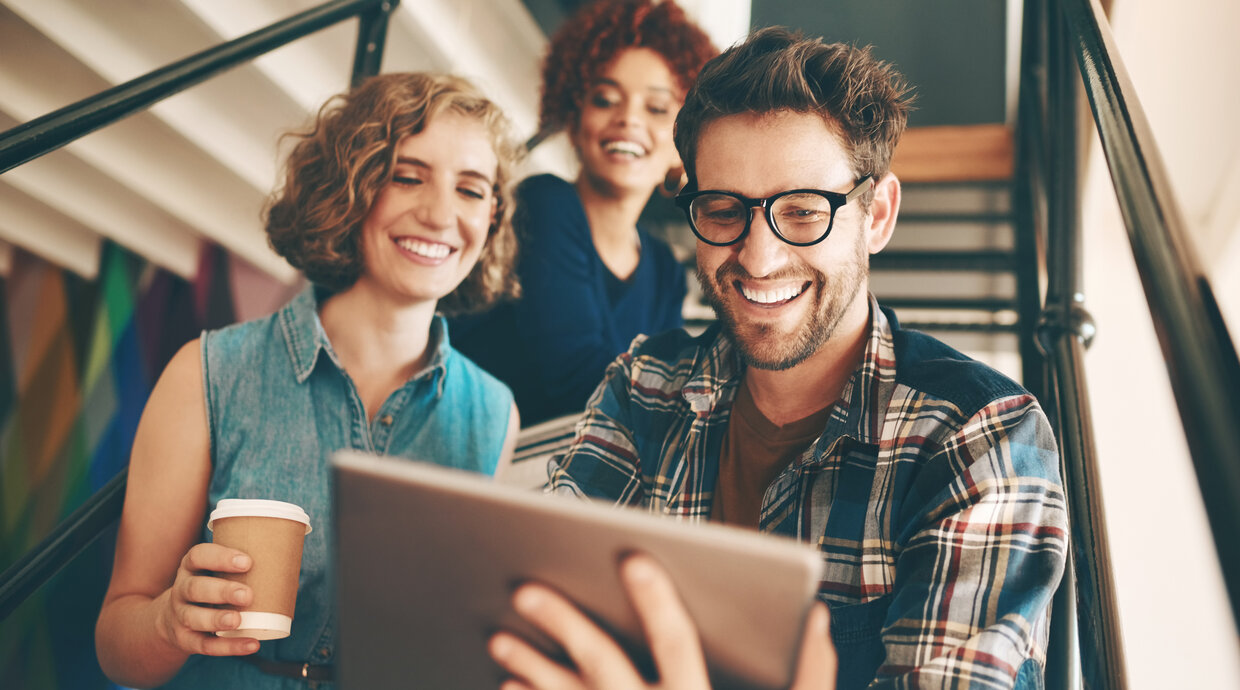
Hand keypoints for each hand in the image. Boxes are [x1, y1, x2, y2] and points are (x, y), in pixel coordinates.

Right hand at [154, 543, 258, 656]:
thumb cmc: (211, 587)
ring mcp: (180, 615)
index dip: (220, 557)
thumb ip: (247, 571)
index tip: (247, 562)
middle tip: (247, 594)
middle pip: (195, 588)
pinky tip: (251, 645)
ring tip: (238, 620)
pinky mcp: (185, 639)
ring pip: (193, 617)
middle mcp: (182, 589)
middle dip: (221, 591)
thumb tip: (291, 572)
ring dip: (217, 619)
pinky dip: (228, 648)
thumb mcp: (218, 574)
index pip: (199, 556)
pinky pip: (204, 645)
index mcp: (192, 567)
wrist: (173, 618)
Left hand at [488, 553, 836, 688]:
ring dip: (532, 668)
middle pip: (604, 665)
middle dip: (564, 623)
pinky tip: (513, 686)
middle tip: (525, 589)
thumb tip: (818, 618)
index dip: (657, 601)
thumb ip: (812, 677)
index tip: (631, 558)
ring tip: (499, 640)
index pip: (679, 646)